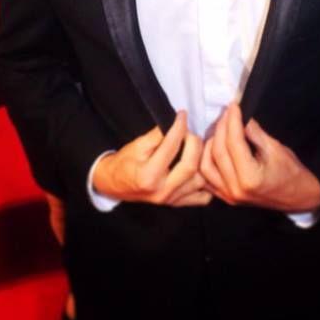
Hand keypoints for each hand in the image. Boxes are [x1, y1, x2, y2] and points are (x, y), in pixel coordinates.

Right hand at [92, 110, 210, 206]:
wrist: (114, 184)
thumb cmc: (124, 163)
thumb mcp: (137, 145)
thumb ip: (158, 135)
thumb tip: (176, 123)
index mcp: (149, 176)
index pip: (171, 147)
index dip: (179, 127)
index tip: (182, 115)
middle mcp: (162, 192)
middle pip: (190, 165)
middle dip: (194, 142)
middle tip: (189, 132)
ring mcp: (170, 200)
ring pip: (200, 181)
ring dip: (201, 161)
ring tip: (195, 147)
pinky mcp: (176, 203)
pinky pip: (202, 197)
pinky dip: (206, 182)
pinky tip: (199, 168)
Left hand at [200, 104, 319, 213]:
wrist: (298, 196)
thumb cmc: (291, 172)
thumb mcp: (275, 148)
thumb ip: (253, 131)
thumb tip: (239, 115)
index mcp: (250, 178)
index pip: (234, 143)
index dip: (232, 121)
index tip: (234, 106)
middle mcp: (236, 189)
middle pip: (218, 152)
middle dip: (221, 128)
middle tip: (227, 113)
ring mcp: (229, 196)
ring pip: (206, 165)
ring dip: (209, 144)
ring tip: (220, 129)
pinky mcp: (226, 197)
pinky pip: (206, 178)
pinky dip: (206, 161)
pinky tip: (213, 147)